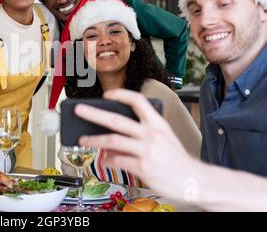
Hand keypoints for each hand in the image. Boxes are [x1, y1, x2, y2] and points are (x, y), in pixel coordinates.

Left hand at [75, 88, 197, 200]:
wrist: (195, 180)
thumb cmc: (176, 159)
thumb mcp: (164, 138)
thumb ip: (140, 134)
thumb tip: (112, 136)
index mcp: (158, 123)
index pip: (138, 100)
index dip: (120, 94)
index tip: (106, 94)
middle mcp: (151, 134)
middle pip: (117, 119)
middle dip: (94, 113)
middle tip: (79, 110)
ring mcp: (147, 150)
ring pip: (112, 140)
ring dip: (94, 139)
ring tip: (83, 139)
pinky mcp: (143, 167)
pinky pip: (117, 160)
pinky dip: (107, 159)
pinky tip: (104, 160)